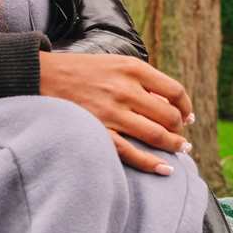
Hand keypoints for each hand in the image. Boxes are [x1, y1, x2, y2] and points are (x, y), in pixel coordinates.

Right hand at [39, 52, 193, 174]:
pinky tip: (165, 169)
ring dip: (173, 145)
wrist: (44, 76)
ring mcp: (111, 112)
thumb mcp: (116, 63)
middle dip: (180, 128)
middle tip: (182, 136)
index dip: (186, 106)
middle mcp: (125, 89)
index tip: (188, 116)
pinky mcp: (98, 131)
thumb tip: (169, 103)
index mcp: (132, 68)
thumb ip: (142, 80)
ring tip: (180, 150)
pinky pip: (131, 153)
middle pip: (169, 115)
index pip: (174, 91)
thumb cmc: (83, 70)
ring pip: (155, 135)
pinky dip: (152, 163)